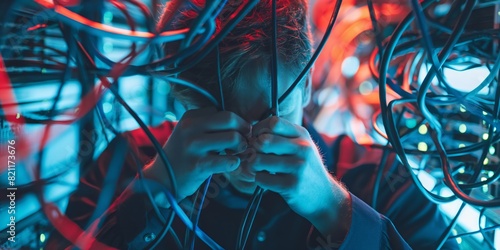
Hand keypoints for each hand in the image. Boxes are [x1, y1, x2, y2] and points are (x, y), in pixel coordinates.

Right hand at [144, 107, 249, 200]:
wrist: (162, 179)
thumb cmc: (183, 155)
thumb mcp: (189, 132)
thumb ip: (209, 124)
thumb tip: (240, 122)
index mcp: (190, 117)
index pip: (223, 112)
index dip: (236, 122)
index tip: (238, 133)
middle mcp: (190, 128)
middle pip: (230, 119)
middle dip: (243, 129)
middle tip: (244, 140)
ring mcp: (194, 147)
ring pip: (232, 138)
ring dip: (241, 146)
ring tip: (236, 152)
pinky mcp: (198, 165)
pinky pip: (229, 160)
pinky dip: (235, 162)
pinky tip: (230, 164)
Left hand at [249, 116, 350, 236]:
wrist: (324, 196)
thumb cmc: (305, 168)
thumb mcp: (301, 146)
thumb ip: (282, 136)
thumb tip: (253, 131)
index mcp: (302, 135)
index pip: (274, 122)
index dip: (259, 129)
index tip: (257, 138)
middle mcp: (302, 148)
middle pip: (263, 140)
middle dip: (254, 149)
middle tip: (256, 156)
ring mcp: (298, 167)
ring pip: (258, 160)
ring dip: (253, 166)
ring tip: (259, 169)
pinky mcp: (291, 185)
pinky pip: (261, 178)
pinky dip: (259, 179)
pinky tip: (267, 180)